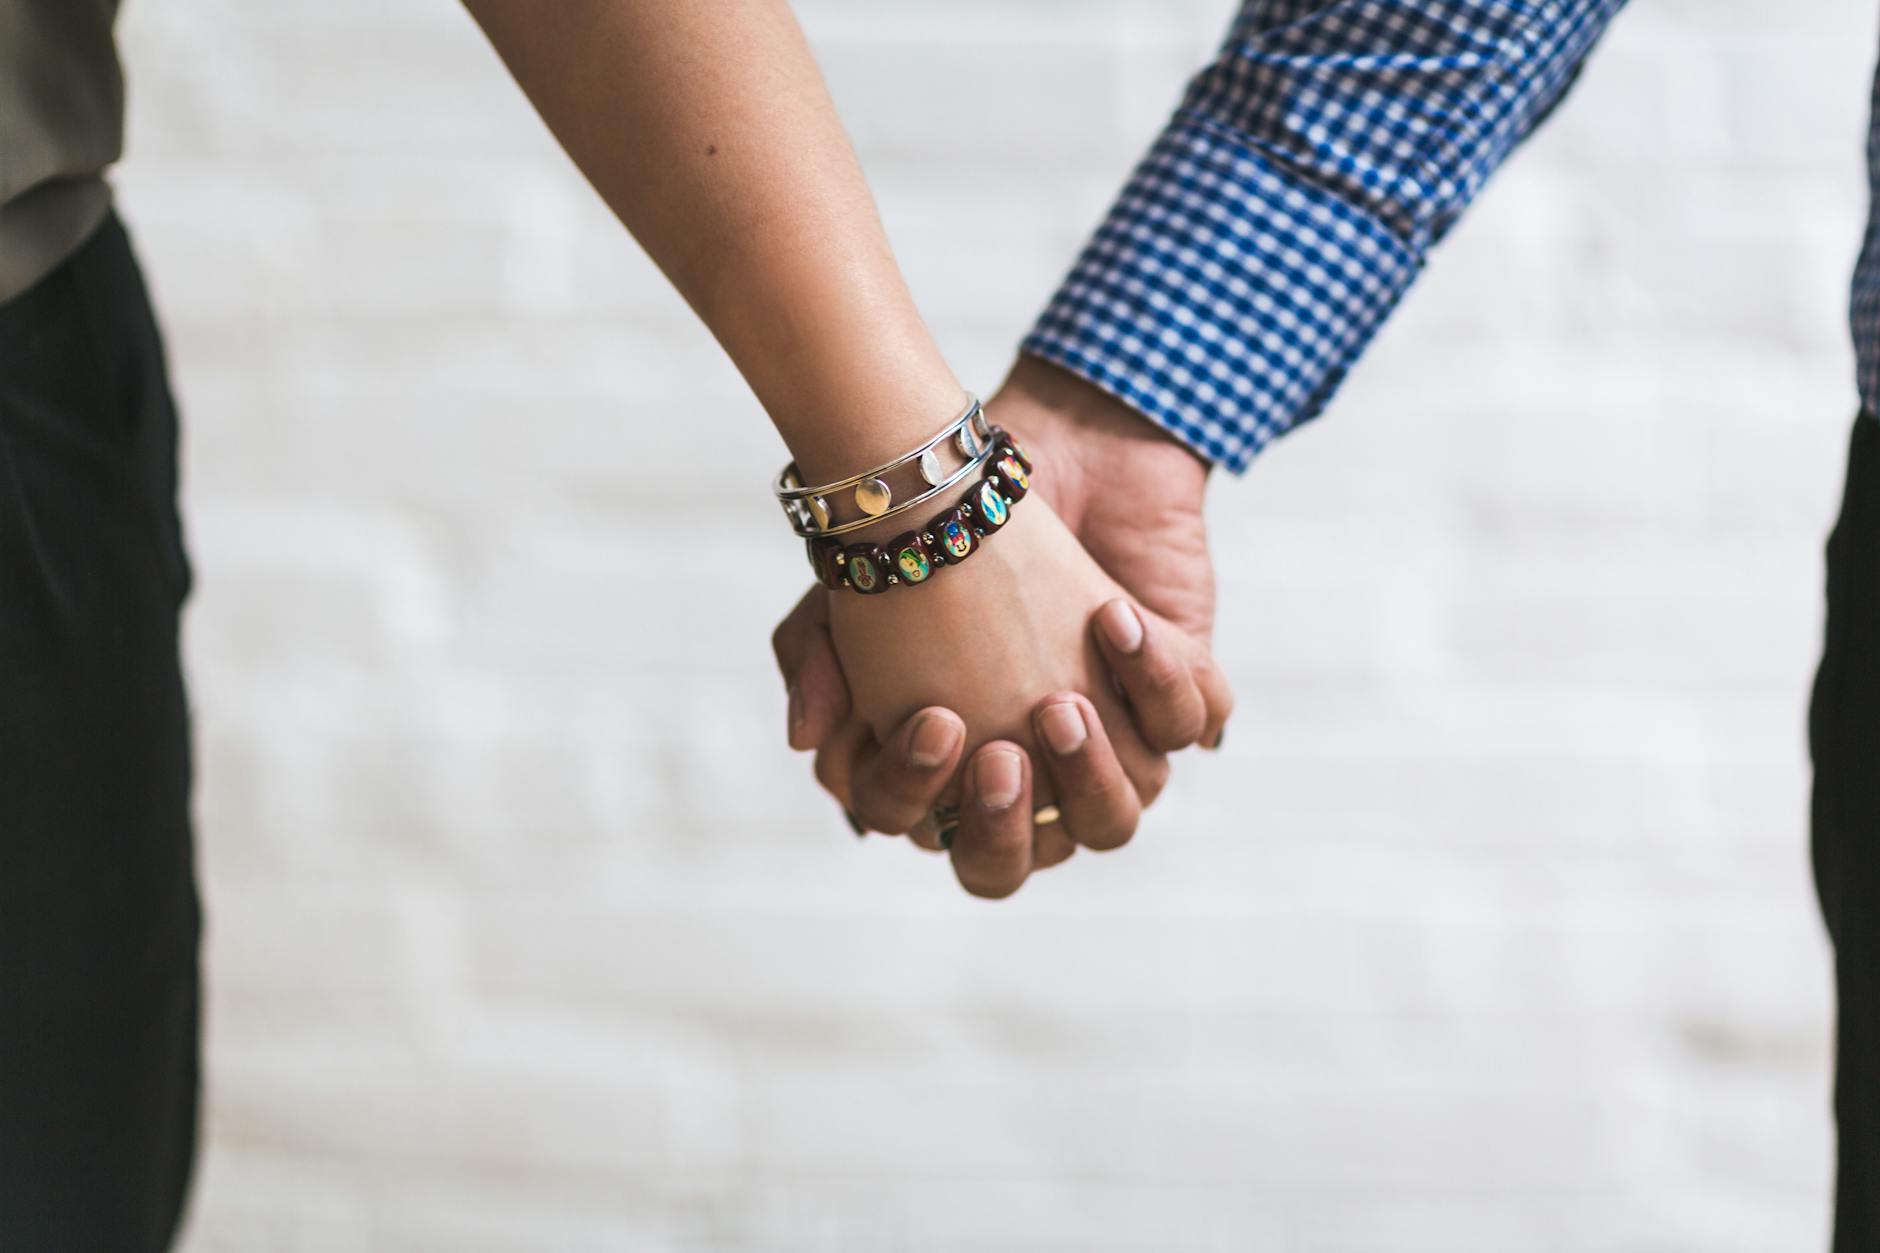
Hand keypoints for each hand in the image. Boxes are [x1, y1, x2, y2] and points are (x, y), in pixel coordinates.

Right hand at [816, 492, 1177, 894]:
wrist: (1045, 437)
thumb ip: (816, 661)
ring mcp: (1114, 740)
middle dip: (1012, 824)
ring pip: (1117, 817)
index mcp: (957, 771)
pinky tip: (1115, 621)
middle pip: (1026, 858)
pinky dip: (1159, 684)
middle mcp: (1038, 772)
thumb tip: (806, 743)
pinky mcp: (1178, 689)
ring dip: (1092, 774)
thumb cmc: (944, 527)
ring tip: (1062, 703)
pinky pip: (1189, 725)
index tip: (936, 722)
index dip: (929, 801)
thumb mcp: (855, 588)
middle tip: (1003, 756)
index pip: (939, 835)